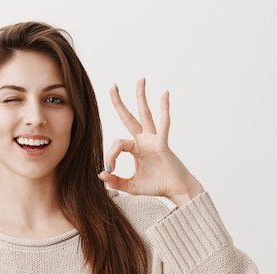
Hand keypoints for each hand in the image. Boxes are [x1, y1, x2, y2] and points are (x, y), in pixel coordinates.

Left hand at [98, 78, 204, 206]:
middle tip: (112, 86)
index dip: (110, 155)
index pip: (117, 144)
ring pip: (145, 114)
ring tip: (140, 80)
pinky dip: (164, 109)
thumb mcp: (129, 186)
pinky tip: (164, 94)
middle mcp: (144, 140)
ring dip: (141, 97)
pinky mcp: (163, 144)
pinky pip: (164, 124)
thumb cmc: (156, 186)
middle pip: (129, 117)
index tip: (109, 169)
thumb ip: (115, 181)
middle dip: (119, 102)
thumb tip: (100, 173)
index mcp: (135, 149)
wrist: (176, 191)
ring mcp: (154, 140)